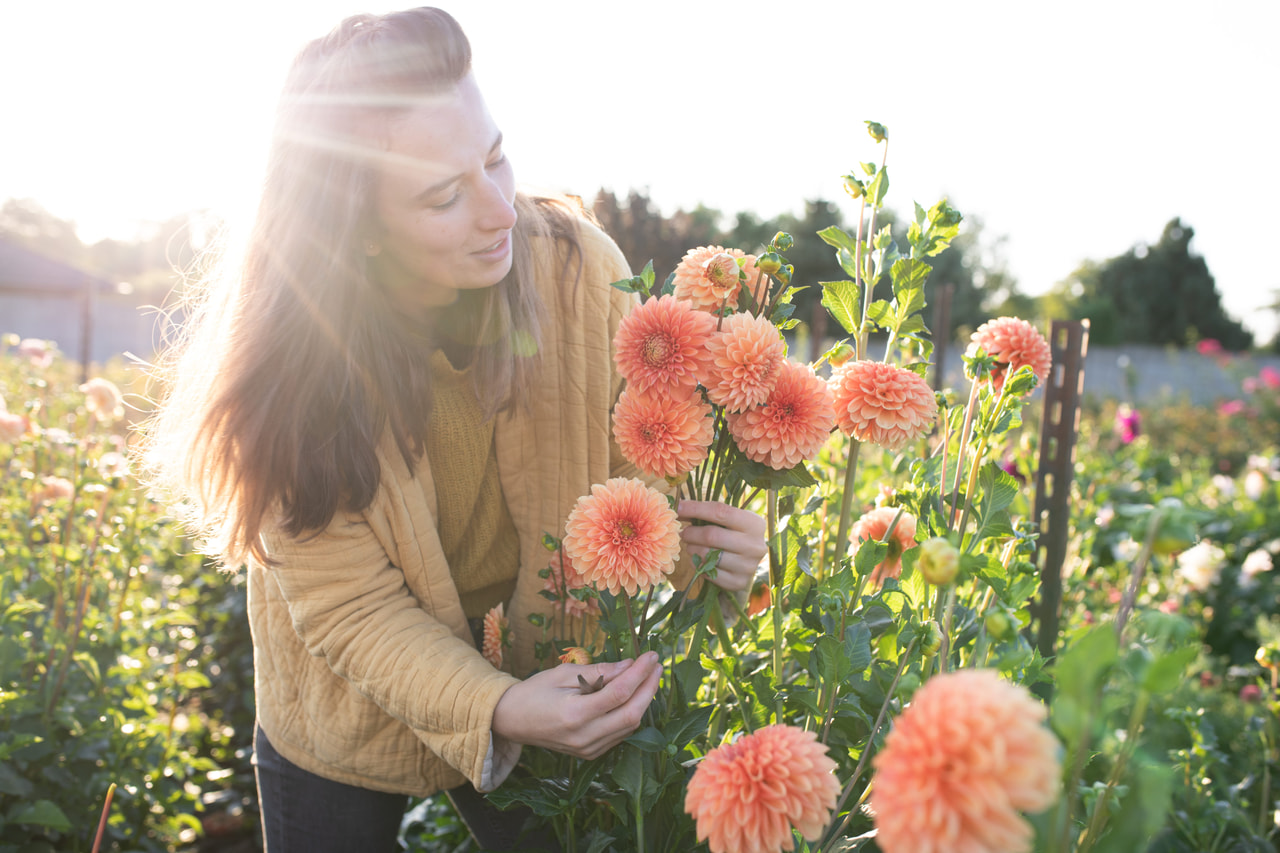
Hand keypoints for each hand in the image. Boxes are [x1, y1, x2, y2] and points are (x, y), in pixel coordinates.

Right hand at [492, 652, 660, 758]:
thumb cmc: (534, 691)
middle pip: (632, 714)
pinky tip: (633, 696)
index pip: (619, 693)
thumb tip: (630, 664)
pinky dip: (631, 714)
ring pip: (629, 727)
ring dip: (643, 701)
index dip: (640, 673)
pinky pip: (620, 735)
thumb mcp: (564, 673)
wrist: (511, 721)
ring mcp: (588, 748)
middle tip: (656, 665)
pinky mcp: (590, 753)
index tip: (650, 655)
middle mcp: (585, 736)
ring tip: (648, 677)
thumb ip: (599, 671)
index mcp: (575, 714)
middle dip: (649, 688)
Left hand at [677, 500, 766, 592]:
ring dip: (693, 549)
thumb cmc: (733, 533)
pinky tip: (698, 560)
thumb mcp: (727, 520)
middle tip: (683, 533)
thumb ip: (706, 513)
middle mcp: (755, 545)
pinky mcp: (739, 582)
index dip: (695, 509)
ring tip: (691, 546)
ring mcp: (748, 566)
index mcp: (755, 524)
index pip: (720, 511)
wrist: (748, 560)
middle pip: (712, 536)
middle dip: (691, 533)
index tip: (678, 507)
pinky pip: (709, 573)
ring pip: (708, 555)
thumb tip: (677, 507)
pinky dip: (698, 566)